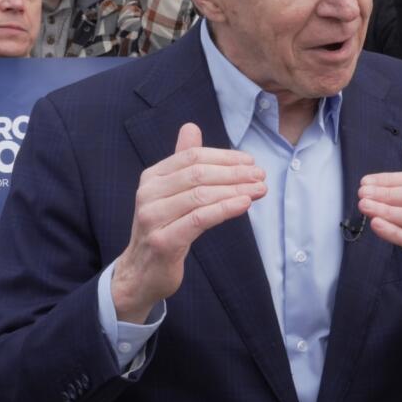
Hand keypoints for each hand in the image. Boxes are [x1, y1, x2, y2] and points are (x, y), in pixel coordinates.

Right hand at [111, 123, 266, 323]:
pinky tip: (245, 204)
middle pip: (198, 173)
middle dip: (234, 172)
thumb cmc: (163, 230)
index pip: (192, 156)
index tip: (250, 162)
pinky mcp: (163, 241)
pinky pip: (199, 219)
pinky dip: (225, 209)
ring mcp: (153, 217)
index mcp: (152, 178)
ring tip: (260, 189)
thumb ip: (181, 162)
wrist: (140, 274)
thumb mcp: (170, 193)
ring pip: (201, 195)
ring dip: (235, 190)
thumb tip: (191, 127)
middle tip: (261, 175)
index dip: (224, 157)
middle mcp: (149, 194)